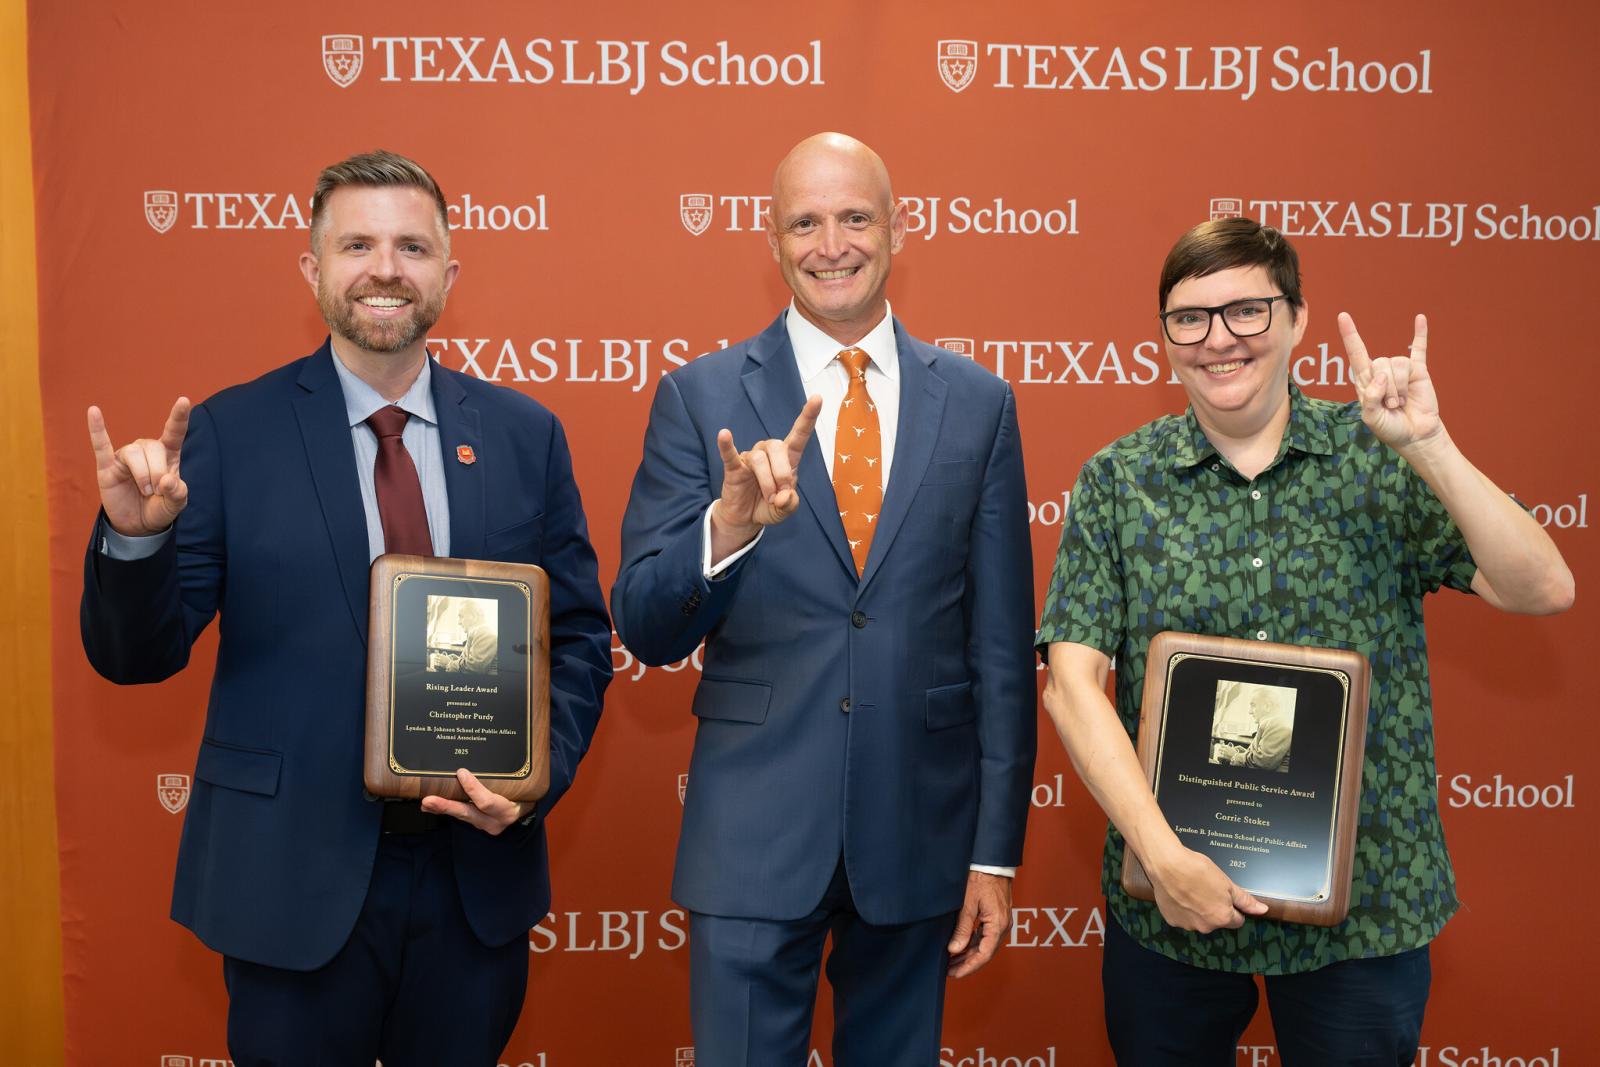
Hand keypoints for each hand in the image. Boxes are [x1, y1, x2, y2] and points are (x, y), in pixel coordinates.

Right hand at [88, 397, 190, 536]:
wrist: (138, 525)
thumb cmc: (159, 508)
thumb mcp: (175, 504)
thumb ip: (177, 493)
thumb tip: (166, 481)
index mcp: (167, 455)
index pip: (174, 432)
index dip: (179, 417)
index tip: (184, 400)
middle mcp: (146, 451)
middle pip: (152, 447)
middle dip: (157, 472)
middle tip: (157, 491)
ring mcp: (125, 458)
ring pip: (133, 453)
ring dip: (142, 475)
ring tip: (145, 491)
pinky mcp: (107, 467)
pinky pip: (100, 445)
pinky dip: (96, 429)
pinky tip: (93, 411)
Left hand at [420, 768, 530, 835]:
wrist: (526, 811)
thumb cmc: (524, 794)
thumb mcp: (520, 786)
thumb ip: (503, 776)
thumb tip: (477, 761)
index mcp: (506, 811)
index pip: (487, 802)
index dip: (473, 789)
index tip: (461, 773)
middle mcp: (494, 822)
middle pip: (467, 814)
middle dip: (447, 806)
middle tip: (429, 800)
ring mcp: (484, 825)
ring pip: (461, 816)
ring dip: (442, 809)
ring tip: (426, 802)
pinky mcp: (477, 825)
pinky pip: (461, 817)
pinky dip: (446, 810)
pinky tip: (431, 806)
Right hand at [710, 395, 822, 545]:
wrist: (746, 518)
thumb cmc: (768, 506)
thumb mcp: (785, 510)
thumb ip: (790, 504)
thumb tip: (784, 497)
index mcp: (787, 459)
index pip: (799, 434)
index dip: (808, 417)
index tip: (817, 398)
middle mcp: (769, 453)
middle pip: (778, 448)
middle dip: (782, 473)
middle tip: (781, 495)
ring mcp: (750, 458)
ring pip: (760, 459)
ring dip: (767, 482)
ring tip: (769, 498)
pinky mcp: (734, 468)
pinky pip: (730, 454)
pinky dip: (727, 445)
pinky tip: (724, 434)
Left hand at [947, 870, 1011, 976]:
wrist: (992, 861)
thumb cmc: (981, 878)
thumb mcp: (968, 903)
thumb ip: (962, 928)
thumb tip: (954, 950)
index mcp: (998, 925)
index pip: (983, 955)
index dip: (968, 967)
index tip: (954, 974)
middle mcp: (1002, 926)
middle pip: (984, 952)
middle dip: (966, 963)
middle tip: (948, 970)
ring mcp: (1000, 922)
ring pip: (984, 945)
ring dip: (969, 954)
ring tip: (951, 961)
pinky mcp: (996, 917)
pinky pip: (985, 936)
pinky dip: (973, 943)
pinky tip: (961, 947)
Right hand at [1146, 844, 1266, 932]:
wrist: (1167, 865)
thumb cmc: (1199, 870)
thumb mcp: (1226, 883)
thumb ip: (1245, 900)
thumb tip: (1262, 910)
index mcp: (1222, 918)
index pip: (1237, 920)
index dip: (1233, 907)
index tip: (1225, 895)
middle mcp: (1205, 927)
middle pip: (1216, 921)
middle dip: (1214, 908)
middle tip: (1207, 889)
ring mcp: (1186, 925)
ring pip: (1198, 920)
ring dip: (1198, 910)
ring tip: (1190, 890)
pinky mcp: (1171, 920)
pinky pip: (1182, 917)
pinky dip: (1182, 909)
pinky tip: (1179, 894)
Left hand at [1339, 312, 1443, 453]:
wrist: (1415, 435)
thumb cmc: (1390, 428)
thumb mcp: (1372, 419)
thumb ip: (1372, 399)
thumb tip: (1381, 376)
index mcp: (1365, 381)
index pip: (1356, 354)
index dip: (1350, 335)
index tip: (1343, 316)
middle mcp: (1381, 372)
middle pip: (1380, 363)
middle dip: (1387, 388)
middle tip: (1392, 406)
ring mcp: (1400, 370)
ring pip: (1398, 364)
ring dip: (1400, 387)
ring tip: (1402, 402)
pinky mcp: (1418, 371)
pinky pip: (1419, 349)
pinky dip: (1420, 334)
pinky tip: (1420, 318)